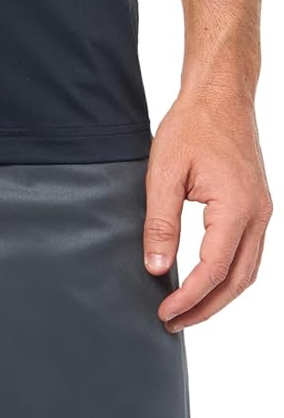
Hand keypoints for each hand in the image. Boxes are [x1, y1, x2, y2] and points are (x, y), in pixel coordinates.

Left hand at [144, 93, 272, 331]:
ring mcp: (262, 211)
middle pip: (237, 281)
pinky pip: (248, 252)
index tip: (164, 312)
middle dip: (206, 308)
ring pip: (247, 271)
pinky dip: (229, 274)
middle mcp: (257, 214)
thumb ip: (160, 223)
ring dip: (219, 295)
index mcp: (236, 207)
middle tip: (173, 322)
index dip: (188, 297)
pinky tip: (206, 279)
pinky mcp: (257, 206)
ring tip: (187, 309)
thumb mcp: (165, 172)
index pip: (213, 269)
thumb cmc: (192, 125)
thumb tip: (156, 267)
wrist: (220, 95)